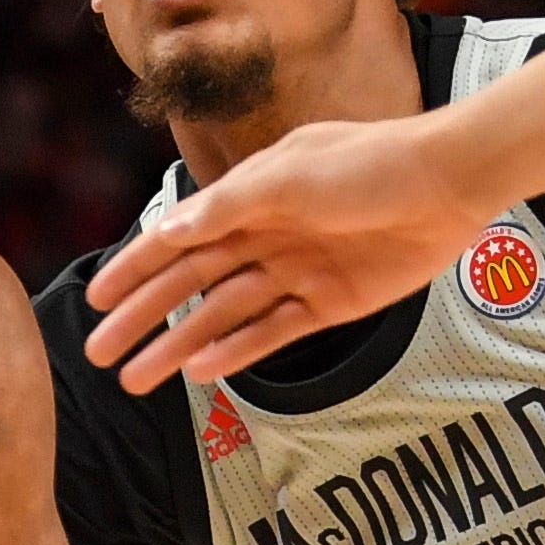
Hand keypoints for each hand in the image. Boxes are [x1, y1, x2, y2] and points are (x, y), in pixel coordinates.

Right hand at [82, 116, 500, 390]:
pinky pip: (273, 332)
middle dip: (142, 317)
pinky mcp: (332, 303)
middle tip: (99, 353)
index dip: (133, 268)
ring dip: (179, 345)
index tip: (93, 299)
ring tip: (137, 379)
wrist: (450, 183)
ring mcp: (298, 271)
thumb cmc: (368, 165)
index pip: (176, 237)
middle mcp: (267, 235)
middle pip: (190, 284)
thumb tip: (167, 231)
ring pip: (223, 315)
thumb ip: (226, 208)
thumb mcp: (287, 176)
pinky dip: (236, 351)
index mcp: (250, 196)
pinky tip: (200, 371)